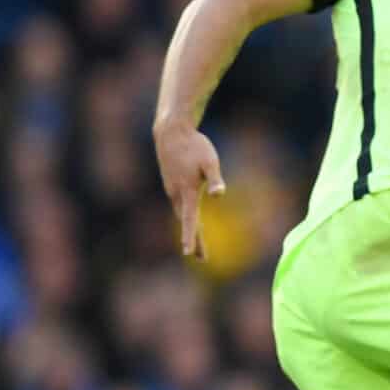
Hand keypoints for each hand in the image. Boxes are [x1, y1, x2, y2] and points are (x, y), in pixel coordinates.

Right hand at [153, 121, 224, 258]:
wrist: (171, 131)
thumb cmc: (194, 145)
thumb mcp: (210, 161)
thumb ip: (215, 179)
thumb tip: (218, 195)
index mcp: (186, 192)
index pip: (190, 220)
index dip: (191, 237)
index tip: (190, 254)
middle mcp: (176, 194)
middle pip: (186, 221)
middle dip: (193, 239)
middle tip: (201, 257)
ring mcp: (171, 189)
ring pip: (181, 213)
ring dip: (189, 228)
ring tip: (197, 243)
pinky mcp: (171, 183)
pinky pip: (179, 205)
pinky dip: (185, 216)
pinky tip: (189, 218)